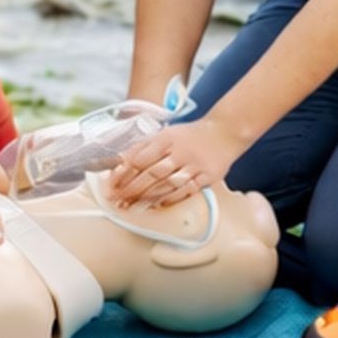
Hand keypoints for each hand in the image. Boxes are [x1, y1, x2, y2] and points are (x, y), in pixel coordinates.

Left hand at [108, 116, 245, 207]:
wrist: (225, 132)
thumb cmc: (191, 135)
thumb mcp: (167, 134)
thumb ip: (145, 146)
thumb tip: (121, 160)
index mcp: (167, 138)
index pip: (141, 157)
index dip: (124, 173)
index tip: (112, 184)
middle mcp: (180, 151)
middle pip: (151, 173)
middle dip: (131, 189)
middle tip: (117, 200)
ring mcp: (194, 164)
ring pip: (167, 184)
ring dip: (147, 196)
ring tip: (132, 205)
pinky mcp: (207, 176)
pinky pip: (186, 190)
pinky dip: (171, 198)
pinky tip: (158, 204)